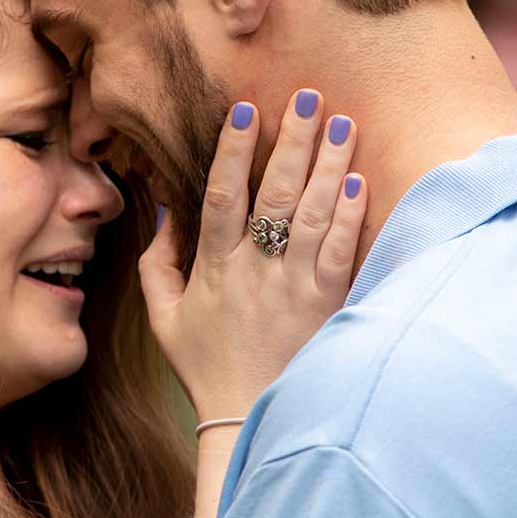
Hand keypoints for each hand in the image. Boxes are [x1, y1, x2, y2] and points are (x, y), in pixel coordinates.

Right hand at [141, 90, 366, 425]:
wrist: (248, 422)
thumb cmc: (205, 368)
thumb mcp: (164, 318)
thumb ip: (158, 264)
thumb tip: (164, 211)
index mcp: (212, 268)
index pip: (220, 196)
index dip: (232, 151)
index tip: (246, 110)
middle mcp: (252, 271)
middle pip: (272, 193)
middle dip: (291, 140)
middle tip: (308, 95)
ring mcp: (291, 287)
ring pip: (310, 214)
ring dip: (328, 164)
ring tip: (342, 121)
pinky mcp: (325, 306)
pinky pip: (339, 252)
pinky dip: (349, 215)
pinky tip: (358, 181)